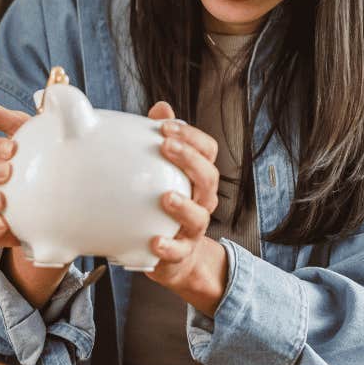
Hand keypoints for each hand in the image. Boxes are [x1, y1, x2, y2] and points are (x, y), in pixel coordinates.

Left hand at [142, 101, 229, 314]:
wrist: (174, 257)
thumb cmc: (165, 208)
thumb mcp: (163, 172)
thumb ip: (163, 141)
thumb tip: (160, 107)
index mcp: (199, 178)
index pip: (207, 151)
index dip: (191, 136)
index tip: (165, 126)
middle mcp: (202, 201)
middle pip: (208, 178)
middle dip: (189, 160)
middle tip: (166, 146)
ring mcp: (193, 229)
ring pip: (199, 216)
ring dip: (184, 205)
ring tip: (166, 197)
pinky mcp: (179, 254)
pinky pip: (178, 251)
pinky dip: (168, 246)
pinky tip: (155, 240)